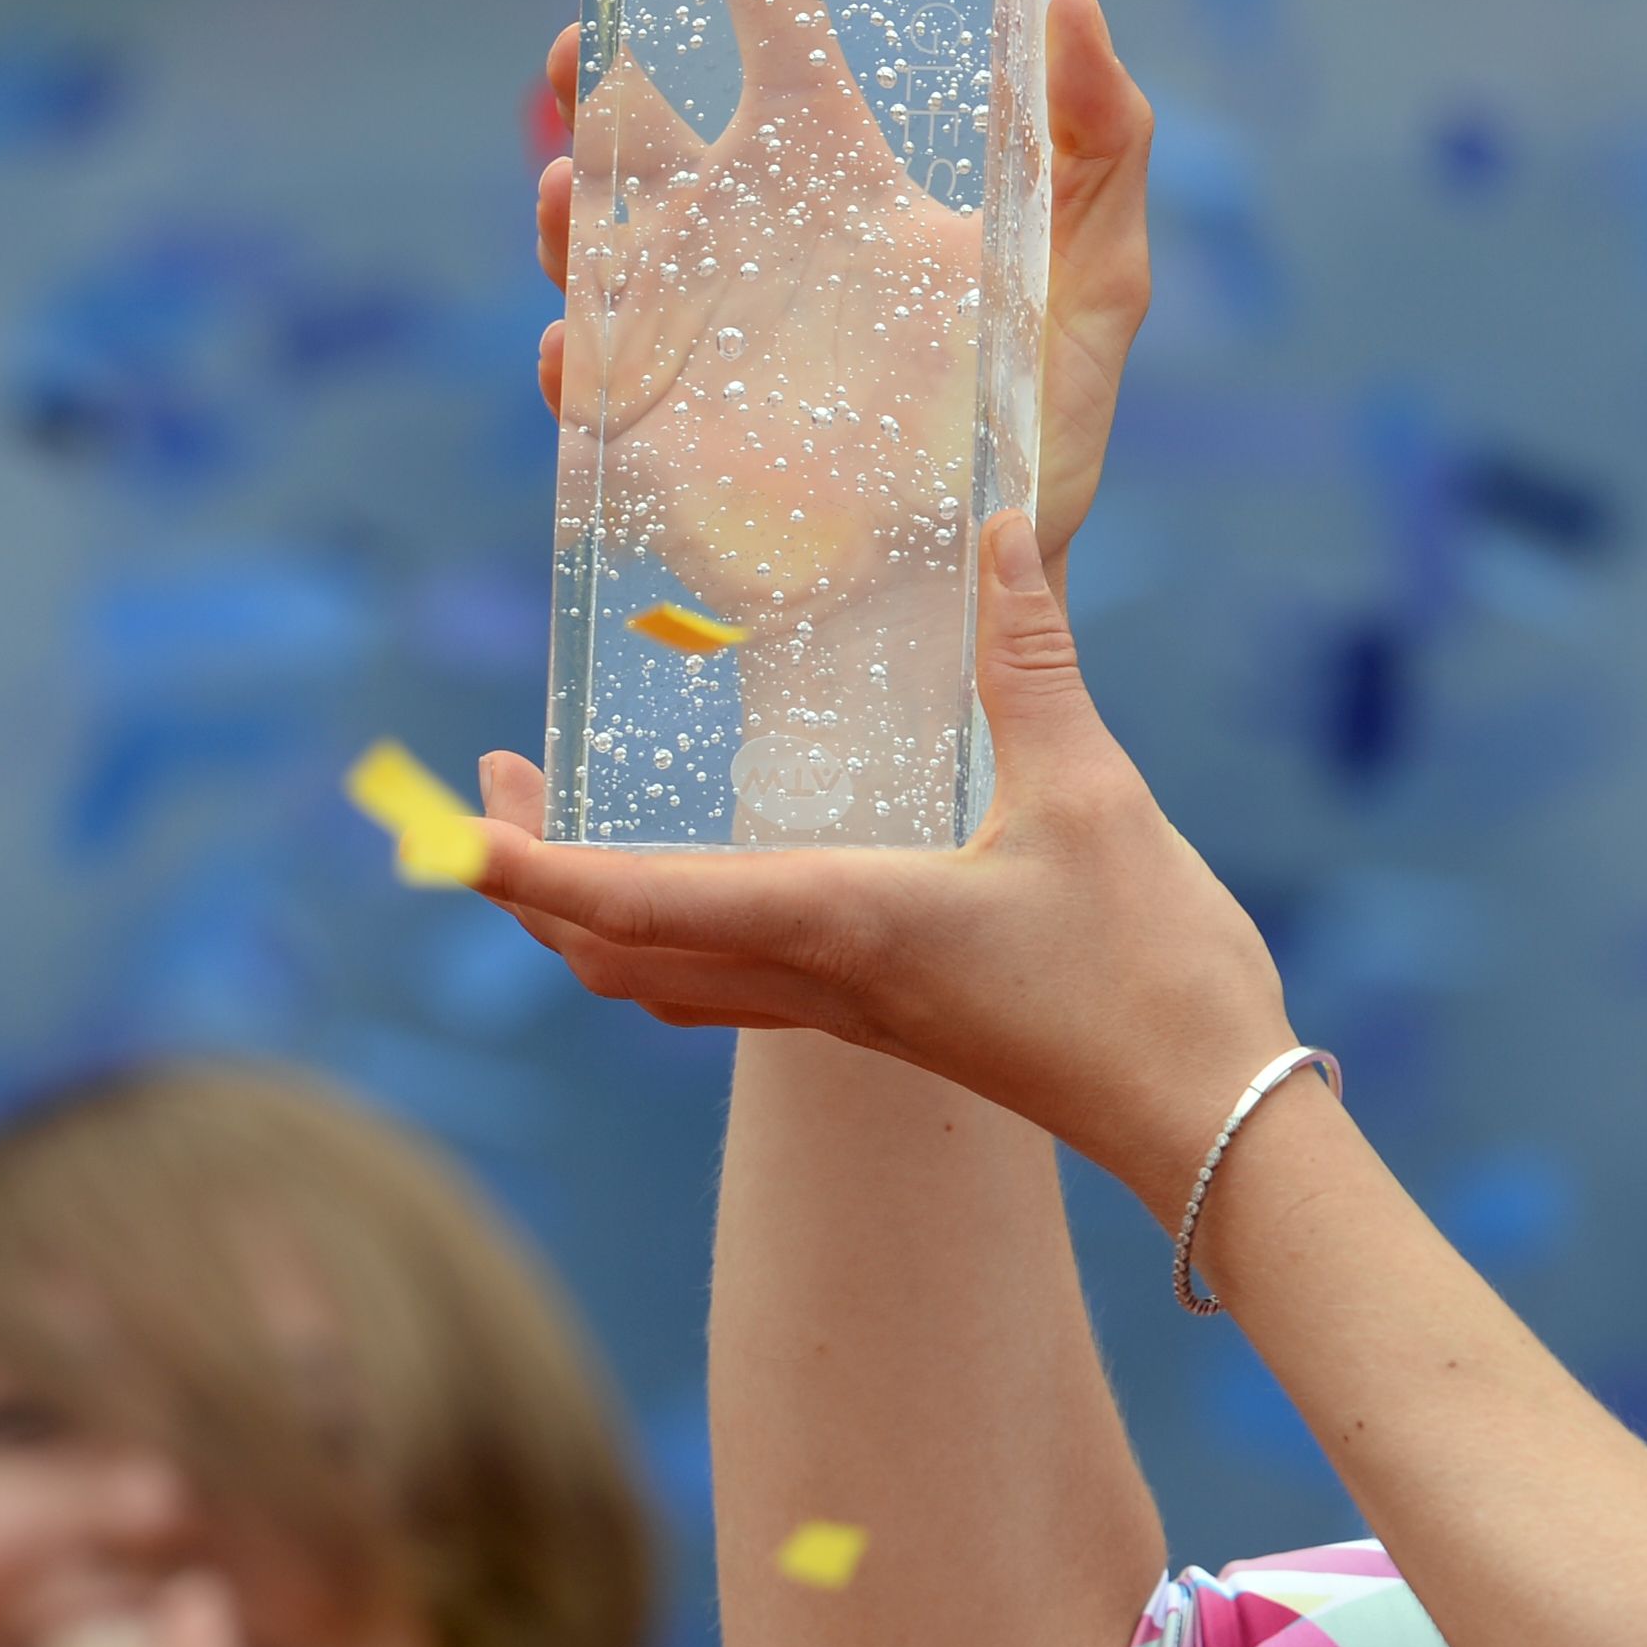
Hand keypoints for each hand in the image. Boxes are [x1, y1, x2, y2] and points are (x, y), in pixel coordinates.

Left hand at [471, 511, 1292, 1223]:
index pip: (627, 899)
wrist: (1211, 1117)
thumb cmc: (1151, 972)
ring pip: (657, 981)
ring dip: (580, 916)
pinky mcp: (887, 1021)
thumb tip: (1000, 529)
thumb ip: (1032, 660)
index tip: (435, 825)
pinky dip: (665, 934)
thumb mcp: (1092, 796)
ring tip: (556, 831)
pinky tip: (708, 880)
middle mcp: (814, 977)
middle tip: (488, 783)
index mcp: (834, 921)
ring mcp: (846, 1013)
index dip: (518, 864)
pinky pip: (726, 986)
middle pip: (607, 952)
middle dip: (522, 878)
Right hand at [523, 0, 1155, 621]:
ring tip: (583, 194)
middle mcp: (736, 225)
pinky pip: (588, 385)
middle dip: (582, 64)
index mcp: (831, 164)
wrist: (970, 610)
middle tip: (580, 42)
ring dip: (572, 207)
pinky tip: (585, 356)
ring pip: (588, 233)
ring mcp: (682, 325)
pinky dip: (576, 362)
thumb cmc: (1025, 450)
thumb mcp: (1094, 291)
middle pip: (627, 105)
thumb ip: (1102, 145)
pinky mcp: (652, 436)